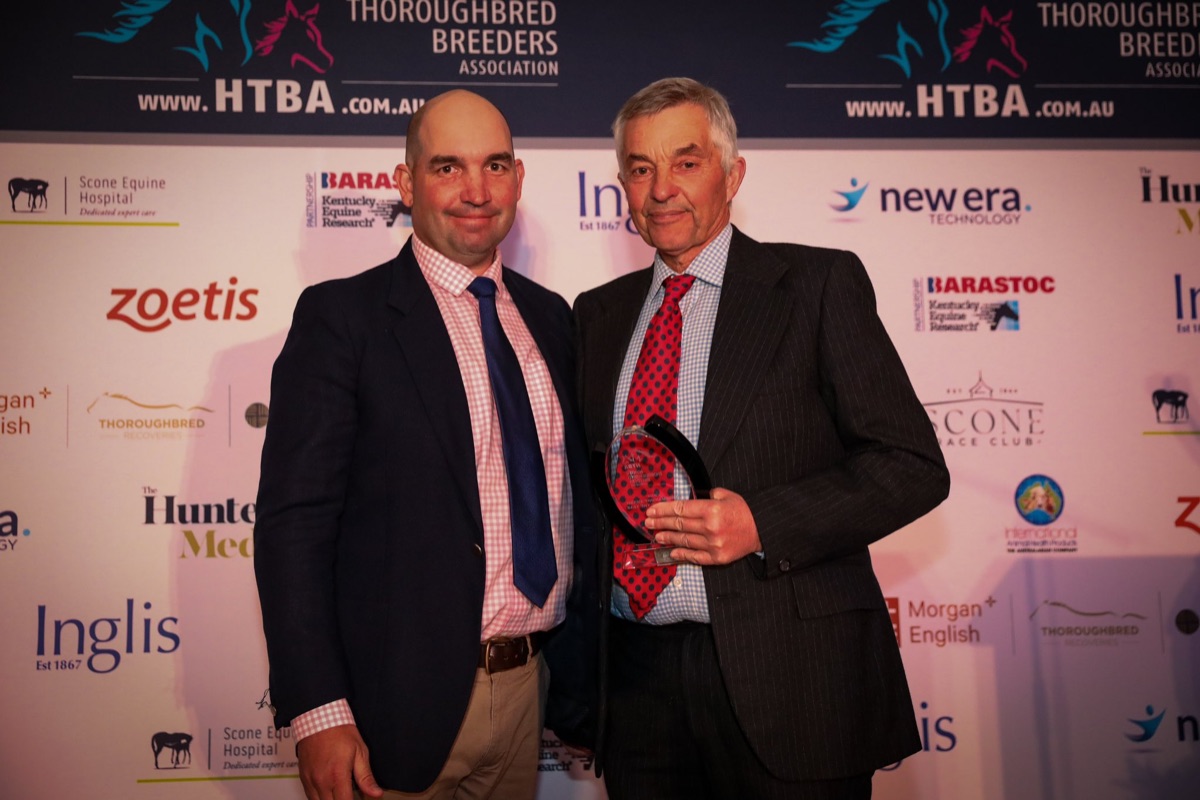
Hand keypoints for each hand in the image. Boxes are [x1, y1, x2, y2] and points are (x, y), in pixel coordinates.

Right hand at [295, 724, 382, 799]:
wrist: (318, 719)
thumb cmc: (340, 732)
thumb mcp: (360, 752)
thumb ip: (366, 777)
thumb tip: (376, 794)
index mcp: (337, 776)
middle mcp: (321, 781)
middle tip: (349, 794)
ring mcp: (310, 780)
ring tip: (340, 793)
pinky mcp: (303, 778)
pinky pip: (310, 797)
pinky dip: (320, 798)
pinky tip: (329, 792)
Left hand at [645, 487, 760, 564]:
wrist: (761, 530)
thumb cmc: (743, 511)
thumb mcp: (726, 495)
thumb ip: (707, 496)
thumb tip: (689, 501)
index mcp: (711, 510)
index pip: (680, 509)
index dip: (663, 510)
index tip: (651, 510)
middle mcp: (710, 528)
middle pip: (679, 524)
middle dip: (660, 523)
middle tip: (648, 522)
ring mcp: (712, 544)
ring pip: (684, 541)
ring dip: (668, 538)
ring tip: (656, 535)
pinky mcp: (716, 557)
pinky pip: (694, 556)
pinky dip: (681, 554)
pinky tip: (671, 551)